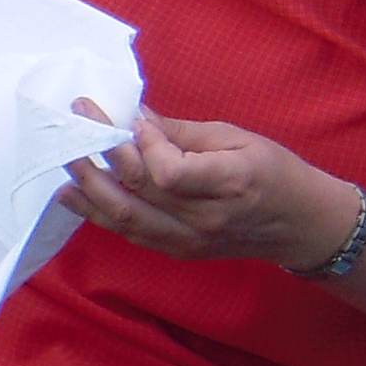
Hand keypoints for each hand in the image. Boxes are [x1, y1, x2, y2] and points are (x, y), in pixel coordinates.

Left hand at [59, 109, 351, 265]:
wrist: (300, 225)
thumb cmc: (273, 171)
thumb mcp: (236, 138)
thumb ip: (180, 132)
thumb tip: (133, 115)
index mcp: (230, 182)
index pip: (169, 173)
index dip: (144, 145)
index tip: (132, 119)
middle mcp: (206, 217)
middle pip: (137, 192)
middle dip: (98, 155)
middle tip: (74, 123)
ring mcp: (190, 240)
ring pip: (125, 218)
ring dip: (88, 188)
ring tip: (65, 159)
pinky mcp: (179, 250)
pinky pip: (130, 233)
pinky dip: (98, 212)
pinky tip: (75, 194)